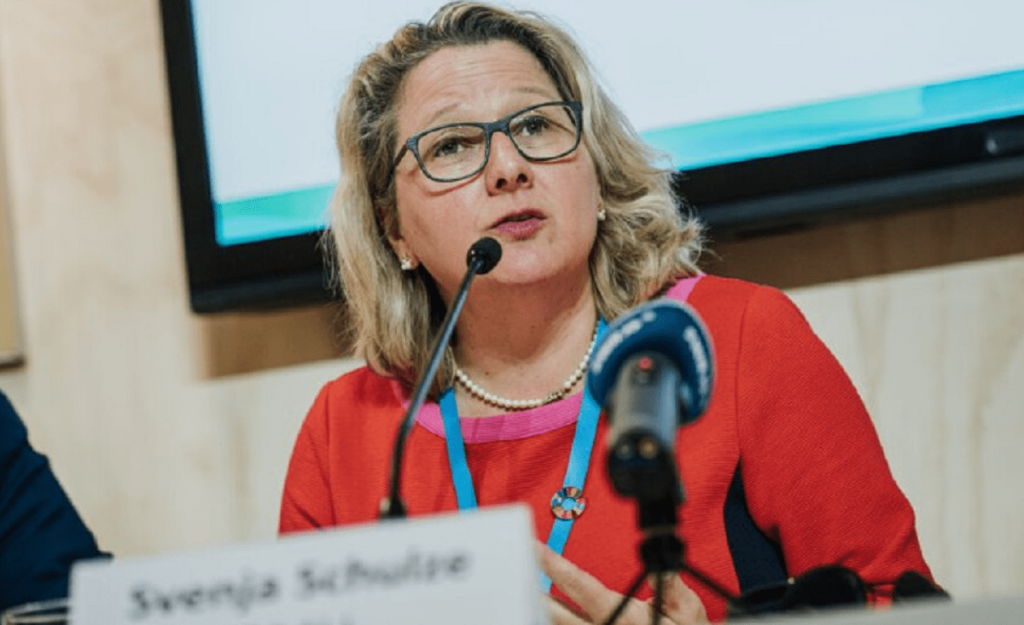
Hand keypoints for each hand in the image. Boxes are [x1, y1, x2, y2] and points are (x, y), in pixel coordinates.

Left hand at [536, 543, 709, 624]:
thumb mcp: (687, 607)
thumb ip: (669, 581)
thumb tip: (656, 557)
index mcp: (621, 615)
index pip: (579, 584)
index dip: (553, 564)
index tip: (533, 547)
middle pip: (556, 611)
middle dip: (532, 589)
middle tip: (512, 567)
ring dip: (540, 610)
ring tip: (521, 592)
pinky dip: (556, 622)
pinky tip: (543, 612)